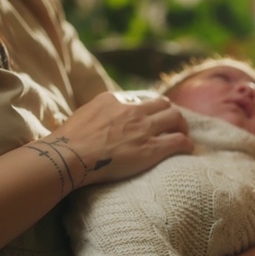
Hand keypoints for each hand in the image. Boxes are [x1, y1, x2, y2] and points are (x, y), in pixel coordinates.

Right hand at [50, 91, 192, 187]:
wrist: (68, 156)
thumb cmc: (67, 142)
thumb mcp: (82, 116)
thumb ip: (96, 114)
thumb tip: (97, 120)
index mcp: (113, 100)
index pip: (140, 99)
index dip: (148, 109)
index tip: (149, 118)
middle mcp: (131, 110)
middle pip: (162, 104)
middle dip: (169, 113)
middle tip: (171, 125)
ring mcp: (143, 128)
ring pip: (176, 117)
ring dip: (182, 125)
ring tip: (182, 135)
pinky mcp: (151, 148)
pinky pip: (179, 141)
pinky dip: (186, 144)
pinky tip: (187, 149)